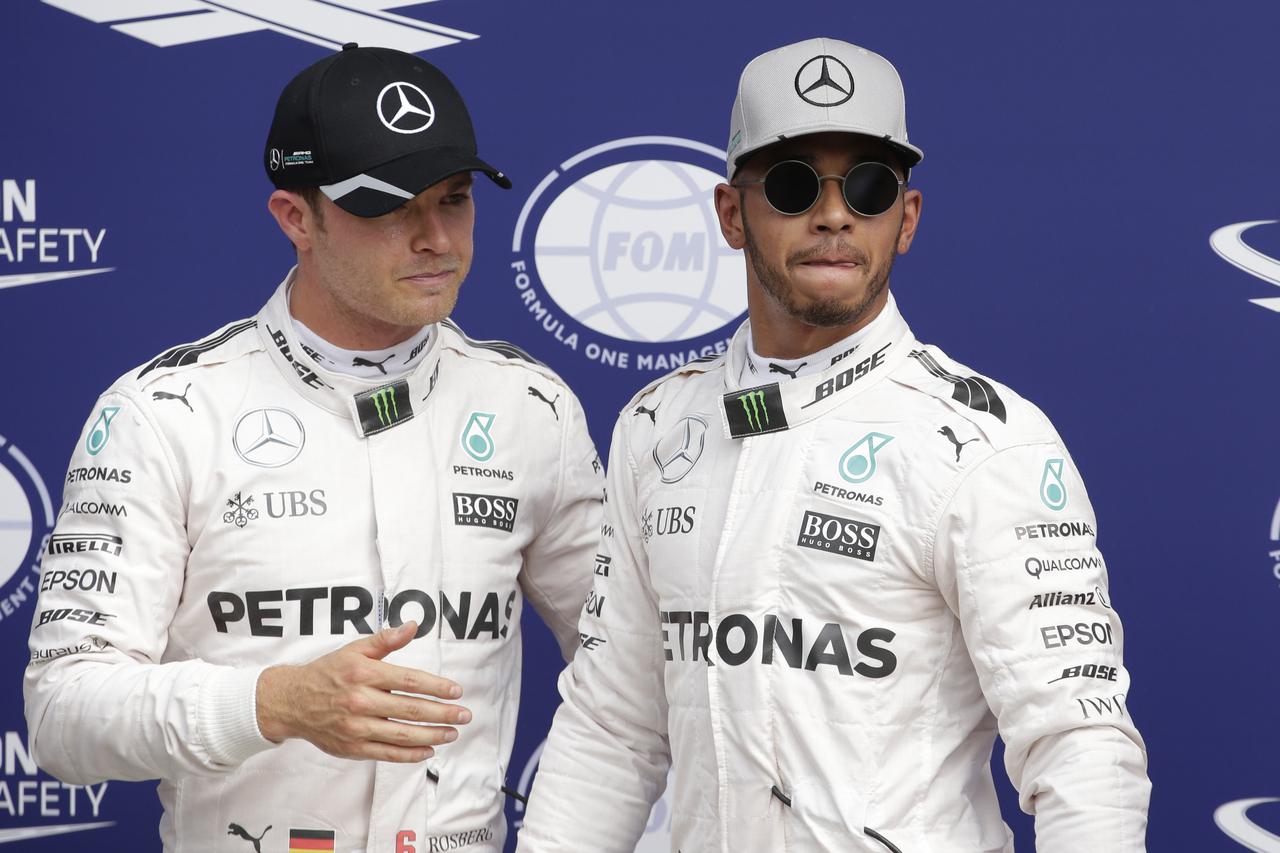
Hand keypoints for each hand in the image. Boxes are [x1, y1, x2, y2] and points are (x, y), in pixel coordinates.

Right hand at [255, 621, 469, 762]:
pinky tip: (429, 750)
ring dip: (433, 735)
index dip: (436, 687)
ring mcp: (356, 727)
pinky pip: (387, 753)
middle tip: (465, 715)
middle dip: (443, 713)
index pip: (408, 680)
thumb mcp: (354, 649)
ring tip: (453, 733)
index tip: (457, 691)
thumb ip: (386, 640)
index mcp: (363, 673)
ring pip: (402, 734)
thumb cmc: (328, 672)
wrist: (292, 702)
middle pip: (410, 709)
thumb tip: (413, 625)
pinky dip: (410, 754)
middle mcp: (360, 701)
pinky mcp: (352, 748)